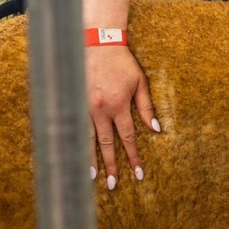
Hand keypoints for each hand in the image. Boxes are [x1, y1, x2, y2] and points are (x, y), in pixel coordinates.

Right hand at [85, 43, 154, 188]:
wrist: (96, 43)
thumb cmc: (121, 62)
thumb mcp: (140, 82)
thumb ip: (147, 107)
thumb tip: (156, 129)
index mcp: (119, 105)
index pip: (128, 137)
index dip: (133, 157)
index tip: (138, 173)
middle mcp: (100, 109)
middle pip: (107, 144)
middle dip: (111, 166)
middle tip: (113, 185)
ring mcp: (83, 107)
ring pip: (87, 139)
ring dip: (90, 160)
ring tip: (91, 178)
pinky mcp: (72, 102)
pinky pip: (74, 128)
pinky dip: (75, 143)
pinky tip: (73, 155)